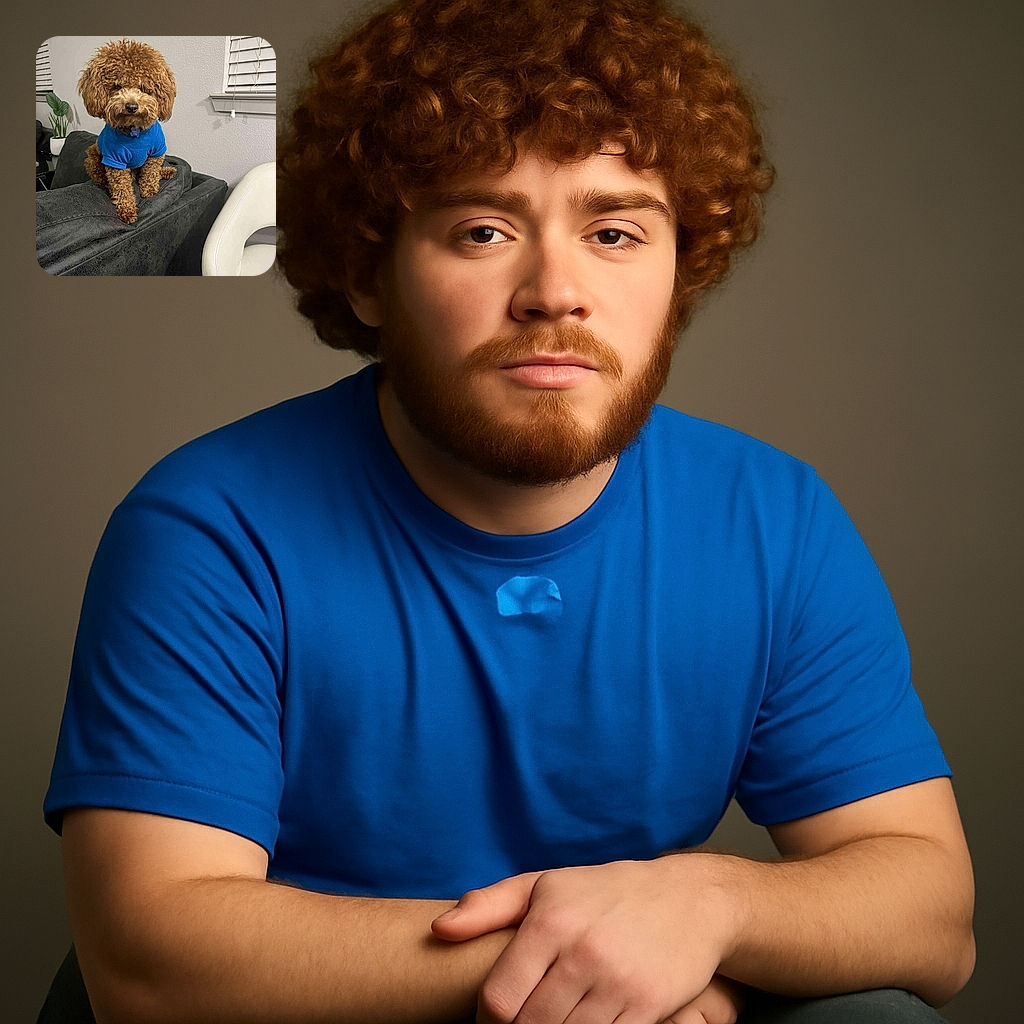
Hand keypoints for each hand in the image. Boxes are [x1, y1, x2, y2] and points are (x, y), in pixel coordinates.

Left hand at [431, 857, 736, 1023]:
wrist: (688, 899)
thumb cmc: (605, 892)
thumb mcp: (545, 885)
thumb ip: (489, 906)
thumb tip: (439, 930)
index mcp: (550, 922)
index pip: (498, 1000)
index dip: (487, 1022)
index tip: (493, 1021)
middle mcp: (582, 953)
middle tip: (524, 1021)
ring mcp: (617, 983)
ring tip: (553, 1020)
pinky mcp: (647, 1006)